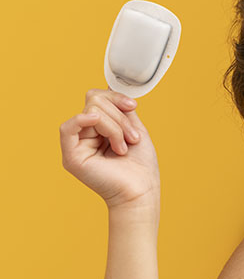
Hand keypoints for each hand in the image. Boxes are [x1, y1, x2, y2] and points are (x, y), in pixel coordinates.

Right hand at [60, 88, 160, 209]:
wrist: (141, 191)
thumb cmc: (141, 166)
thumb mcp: (134, 129)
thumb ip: (120, 110)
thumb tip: (110, 87)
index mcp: (99, 128)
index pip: (97, 97)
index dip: (115, 97)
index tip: (133, 106)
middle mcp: (85, 134)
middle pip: (95, 102)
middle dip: (119, 118)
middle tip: (132, 139)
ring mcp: (77, 144)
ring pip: (91, 112)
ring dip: (115, 127)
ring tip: (124, 147)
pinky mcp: (71, 156)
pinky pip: (67, 128)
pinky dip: (83, 119)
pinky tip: (96, 121)